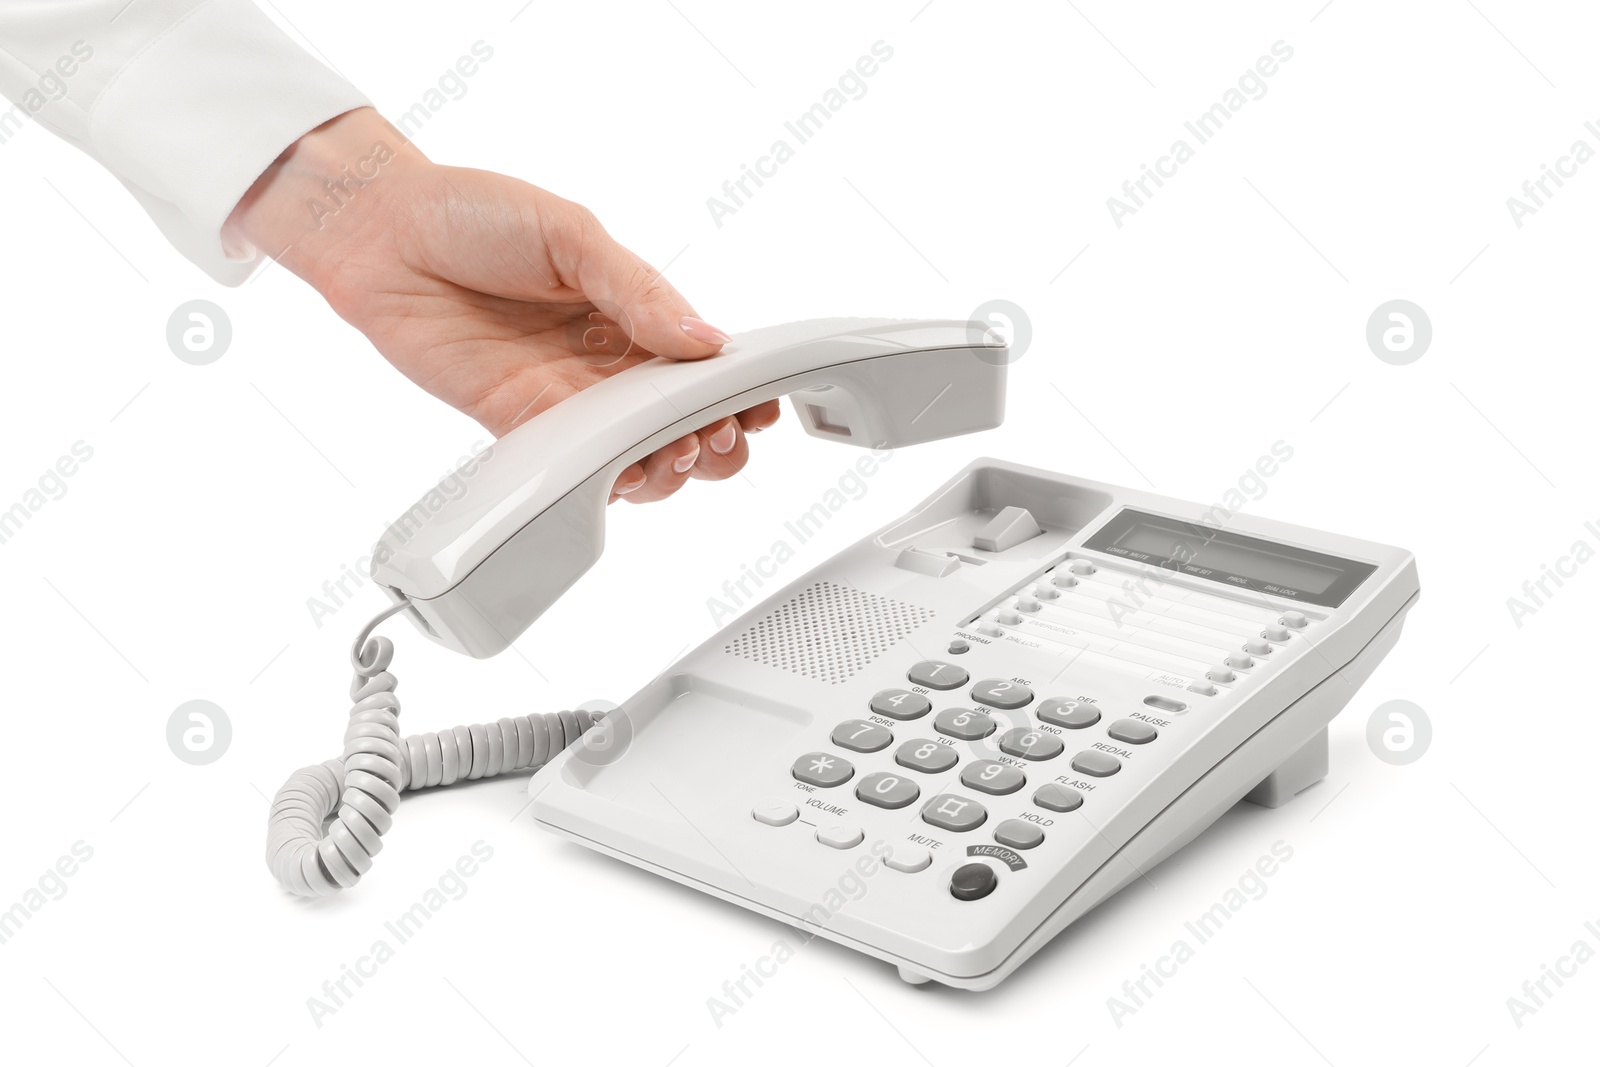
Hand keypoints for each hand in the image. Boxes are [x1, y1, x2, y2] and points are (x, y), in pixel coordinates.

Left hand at [227, 107, 778, 501]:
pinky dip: (606, 477)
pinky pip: (573, 464)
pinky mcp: (518, 424)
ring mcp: (564, 396)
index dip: (737, 389)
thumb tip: (706, 340)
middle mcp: (604, 361)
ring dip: (667, 466)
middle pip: (680, 421)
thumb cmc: (470, 213)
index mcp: (631, 311)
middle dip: (714, 440)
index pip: (702, 363)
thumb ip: (641, 292)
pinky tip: (623, 472)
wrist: (379, 232)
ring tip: (675, 453)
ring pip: (635, 455)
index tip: (757, 401)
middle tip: (718, 436)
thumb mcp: (571, 234)